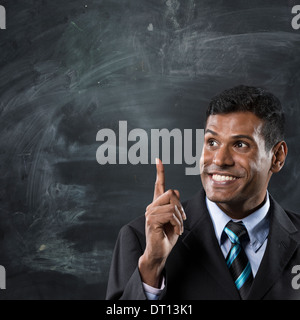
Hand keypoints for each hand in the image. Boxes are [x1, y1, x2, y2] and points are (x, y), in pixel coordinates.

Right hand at [138, 158, 185, 287]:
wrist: (159, 253)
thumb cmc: (166, 236)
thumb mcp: (175, 220)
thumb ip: (175, 206)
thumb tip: (177, 190)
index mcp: (157, 204)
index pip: (158, 185)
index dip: (159, 172)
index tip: (158, 159)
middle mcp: (151, 206)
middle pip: (171, 192)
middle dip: (180, 206)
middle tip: (181, 219)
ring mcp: (150, 213)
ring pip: (172, 204)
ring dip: (180, 218)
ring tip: (177, 228)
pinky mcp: (151, 220)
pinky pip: (170, 214)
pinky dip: (177, 224)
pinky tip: (175, 231)